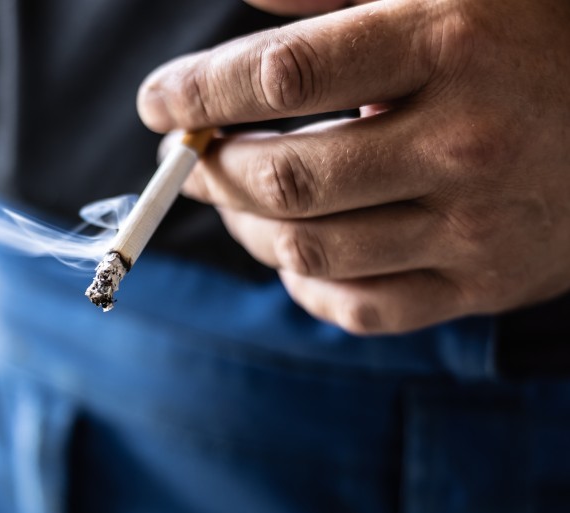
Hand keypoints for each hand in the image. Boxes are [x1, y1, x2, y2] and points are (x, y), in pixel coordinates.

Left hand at [137, 0, 569, 334]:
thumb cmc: (540, 27)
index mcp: (449, 44)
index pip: (285, 77)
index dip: (200, 90)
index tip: (157, 99)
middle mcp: (463, 143)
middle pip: (286, 176)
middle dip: (209, 167)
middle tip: (181, 154)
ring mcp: (477, 225)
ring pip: (312, 248)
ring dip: (244, 224)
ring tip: (226, 196)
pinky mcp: (486, 284)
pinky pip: (364, 308)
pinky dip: (306, 285)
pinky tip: (292, 251)